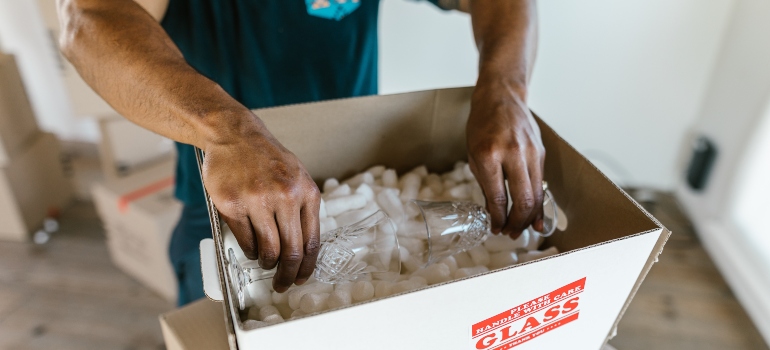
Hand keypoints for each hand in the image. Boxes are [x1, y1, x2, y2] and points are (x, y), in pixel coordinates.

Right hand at [201, 117, 320, 291]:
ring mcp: (257, 200)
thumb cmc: (267, 159)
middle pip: (291, 251)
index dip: (307, 267)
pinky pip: (245, 240)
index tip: (302, 278)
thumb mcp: (297, 177)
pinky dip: (250, 250)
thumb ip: (303, 208)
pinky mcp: (232, 204)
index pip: (311, 241)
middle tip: (281, 283)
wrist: (235, 135)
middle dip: (287, 274)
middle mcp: (285, 196)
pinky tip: (251, 248)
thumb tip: (305, 250)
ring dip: (266, 262)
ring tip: (265, 261)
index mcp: (306, 192)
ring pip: (267, 249)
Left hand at [466, 79, 544, 238]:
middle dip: (517, 222)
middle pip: (523, 199)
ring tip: (522, 229)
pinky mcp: (540, 152)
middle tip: (511, 234)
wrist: (501, 97)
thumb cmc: (482, 126)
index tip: (496, 229)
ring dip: (530, 216)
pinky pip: (541, 183)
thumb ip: (485, 184)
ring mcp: (530, 152)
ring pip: (537, 194)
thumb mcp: (473, 154)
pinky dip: (539, 202)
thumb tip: (494, 213)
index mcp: (489, 155)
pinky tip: (535, 216)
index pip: (498, 197)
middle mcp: (513, 153)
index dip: (498, 218)